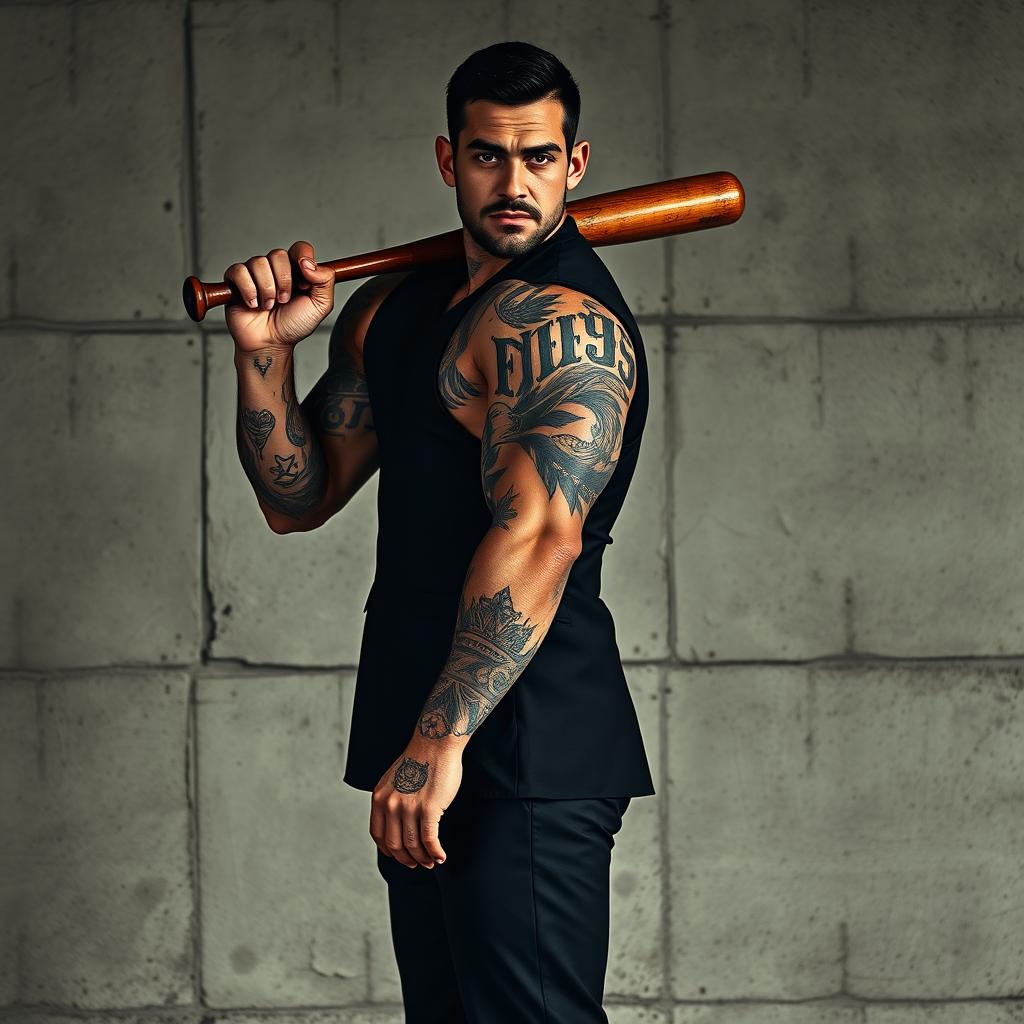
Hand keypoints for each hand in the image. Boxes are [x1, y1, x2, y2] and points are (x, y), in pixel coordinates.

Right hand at [223, 240, 336, 351]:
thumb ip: (325, 281)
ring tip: (268, 306)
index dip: (302, 260)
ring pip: (258, 262)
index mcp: (297, 271)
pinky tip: (253, 305)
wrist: (271, 344)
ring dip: (267, 290)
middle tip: (284, 301)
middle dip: (283, 281)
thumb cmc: (293, 326)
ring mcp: (255, 273)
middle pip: (278, 254)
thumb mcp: (320, 306)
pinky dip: (248, 290)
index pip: (300, 248)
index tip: (304, 283)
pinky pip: (239, 271)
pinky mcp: (235, 280)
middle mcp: (275, 269)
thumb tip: (309, 262)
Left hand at [370, 738, 462, 868]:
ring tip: (431, 861)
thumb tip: (399, 825)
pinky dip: (435, 853)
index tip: (400, 856)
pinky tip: (441, 856)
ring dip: (423, 859)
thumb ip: (392, 801)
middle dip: (406, 859)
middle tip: (418, 863)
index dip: (389, 850)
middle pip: (395, 845)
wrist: (435, 743)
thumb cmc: (420, 759)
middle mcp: (390, 805)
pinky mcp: (429, 808)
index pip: (378, 835)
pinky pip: (430, 840)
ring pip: (412, 845)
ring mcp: (409, 807)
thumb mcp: (394, 780)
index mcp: (379, 798)